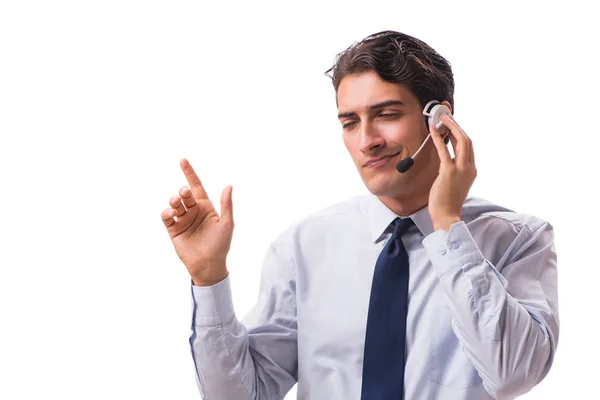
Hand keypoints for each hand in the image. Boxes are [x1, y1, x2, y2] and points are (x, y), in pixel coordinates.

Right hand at [161, 159, 233, 285]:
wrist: (208, 265)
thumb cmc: (220, 245)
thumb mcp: (227, 223)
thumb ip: (226, 205)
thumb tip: (229, 185)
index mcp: (206, 207)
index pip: (196, 186)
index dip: (190, 173)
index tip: (183, 161)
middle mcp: (193, 212)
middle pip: (185, 195)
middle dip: (183, 191)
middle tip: (183, 193)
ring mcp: (183, 220)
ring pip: (175, 204)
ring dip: (174, 200)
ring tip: (176, 203)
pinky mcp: (173, 230)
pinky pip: (166, 217)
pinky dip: (166, 212)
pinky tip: (171, 213)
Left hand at [428, 114, 476, 230]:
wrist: (447, 216)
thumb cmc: (447, 202)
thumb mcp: (454, 183)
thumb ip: (454, 170)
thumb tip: (446, 159)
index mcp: (472, 170)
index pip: (469, 146)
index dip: (460, 133)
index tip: (451, 125)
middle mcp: (470, 167)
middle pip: (467, 140)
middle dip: (457, 126)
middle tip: (446, 116)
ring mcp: (461, 169)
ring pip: (461, 141)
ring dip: (451, 127)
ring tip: (441, 118)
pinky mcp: (449, 172)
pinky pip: (444, 150)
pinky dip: (438, 138)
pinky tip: (432, 130)